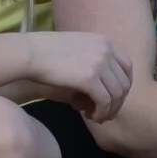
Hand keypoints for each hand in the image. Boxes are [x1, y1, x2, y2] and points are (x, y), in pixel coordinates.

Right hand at [21, 31, 135, 121]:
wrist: (29, 53)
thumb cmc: (47, 53)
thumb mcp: (78, 49)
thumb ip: (94, 61)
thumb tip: (106, 88)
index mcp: (105, 41)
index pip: (127, 67)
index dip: (123, 86)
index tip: (113, 98)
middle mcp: (107, 50)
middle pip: (124, 83)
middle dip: (117, 102)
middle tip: (104, 112)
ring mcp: (100, 63)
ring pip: (116, 95)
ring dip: (108, 110)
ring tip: (96, 116)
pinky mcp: (90, 78)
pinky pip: (105, 102)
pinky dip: (101, 113)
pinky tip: (90, 116)